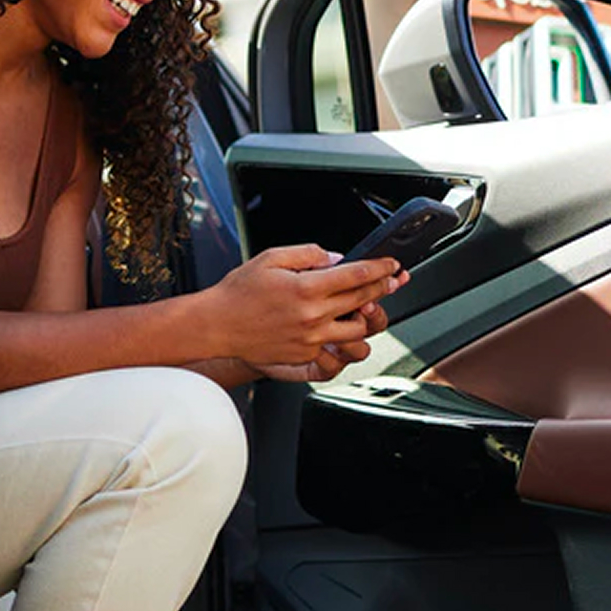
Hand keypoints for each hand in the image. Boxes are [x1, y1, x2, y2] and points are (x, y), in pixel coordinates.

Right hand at [194, 244, 402, 373]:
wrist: (218, 326)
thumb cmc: (238, 293)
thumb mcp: (270, 258)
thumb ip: (307, 254)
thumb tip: (335, 258)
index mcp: (306, 288)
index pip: (356, 276)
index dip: (379, 268)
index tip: (391, 265)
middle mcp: (313, 315)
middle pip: (363, 300)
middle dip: (383, 287)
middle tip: (393, 280)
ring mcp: (311, 339)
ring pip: (357, 330)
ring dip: (366, 316)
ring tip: (365, 306)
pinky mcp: (306, 355)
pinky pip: (336, 347)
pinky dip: (343, 336)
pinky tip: (341, 325)